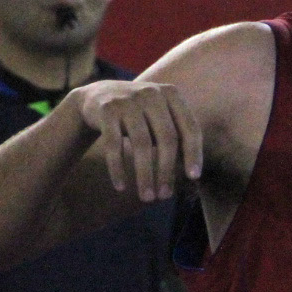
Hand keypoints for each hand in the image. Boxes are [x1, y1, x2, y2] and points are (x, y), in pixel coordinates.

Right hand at [73, 79, 203, 201]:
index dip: (194, 153)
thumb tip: (193, 175)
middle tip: (164, 196)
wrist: (98, 97)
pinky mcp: (107, 110)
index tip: (193, 177)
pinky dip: (117, 168)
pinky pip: (114, 144)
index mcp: (172, 94)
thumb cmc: (139, 116)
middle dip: (167, 170)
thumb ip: (177, 137)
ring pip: (141, 144)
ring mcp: (128, 100)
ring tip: (147, 197)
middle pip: (166, 138)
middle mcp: (152, 94)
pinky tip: (121, 187)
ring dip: (145, 175)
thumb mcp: (160, 118)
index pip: (190, 127)